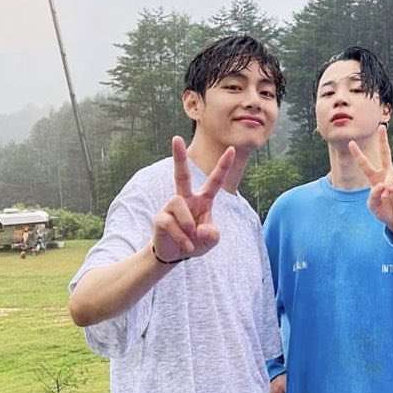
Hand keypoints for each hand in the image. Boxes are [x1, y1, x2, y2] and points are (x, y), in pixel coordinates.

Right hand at [152, 136, 233, 261]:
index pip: (215, 181)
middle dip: (179, 157)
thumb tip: (201, 230)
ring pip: (178, 204)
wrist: (174, 255)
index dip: (223, 166)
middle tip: (176, 137)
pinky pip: (171, 222)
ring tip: (192, 237)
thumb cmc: (195, 242)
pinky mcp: (161, 218)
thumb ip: (212, 235)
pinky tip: (186, 246)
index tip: (231, 149)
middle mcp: (186, 199)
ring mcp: (171, 207)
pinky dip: (182, 237)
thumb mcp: (211, 241)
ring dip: (188, 224)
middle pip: (181, 175)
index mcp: (202, 200)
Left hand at [348, 125, 392, 238]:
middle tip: (381, 127)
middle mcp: (387, 175)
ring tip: (386, 195)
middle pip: (385, 154)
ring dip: (387, 185)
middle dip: (383, 141)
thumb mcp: (373, 206)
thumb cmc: (384, 211)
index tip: (351, 143)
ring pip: (391, 174)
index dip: (358, 154)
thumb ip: (373, 196)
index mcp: (375, 178)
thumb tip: (381, 185)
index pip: (365, 164)